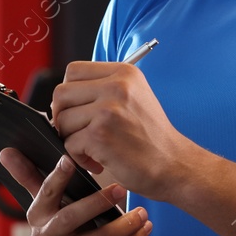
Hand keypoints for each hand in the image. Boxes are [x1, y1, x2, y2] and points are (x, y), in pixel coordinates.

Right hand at [0, 147, 152, 235]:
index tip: (69, 159)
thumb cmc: (62, 229)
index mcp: (36, 215)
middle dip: (98, 202)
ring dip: (123, 226)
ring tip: (143, 213)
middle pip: (71, 217)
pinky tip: (144, 230)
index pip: (45, 192)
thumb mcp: (48, 206)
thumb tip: (6, 151)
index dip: (56, 176)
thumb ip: (31, 178)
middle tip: (122, 188)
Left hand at [50, 61, 197, 200]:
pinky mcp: (100, 135)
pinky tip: (97, 162)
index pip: (74, 71)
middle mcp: (117, 86)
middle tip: (79, 133)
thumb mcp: (135, 97)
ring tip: (93, 150)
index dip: (70, 93)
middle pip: (61, 94)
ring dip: (72, 140)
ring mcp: (108, 110)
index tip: (79, 111)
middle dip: (63, 117)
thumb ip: (103, 89)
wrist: (174, 164)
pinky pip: (69, 144)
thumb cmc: (151, 136)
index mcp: (124, 73)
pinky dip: (79, 158)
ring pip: (63, 121)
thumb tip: (61, 98)